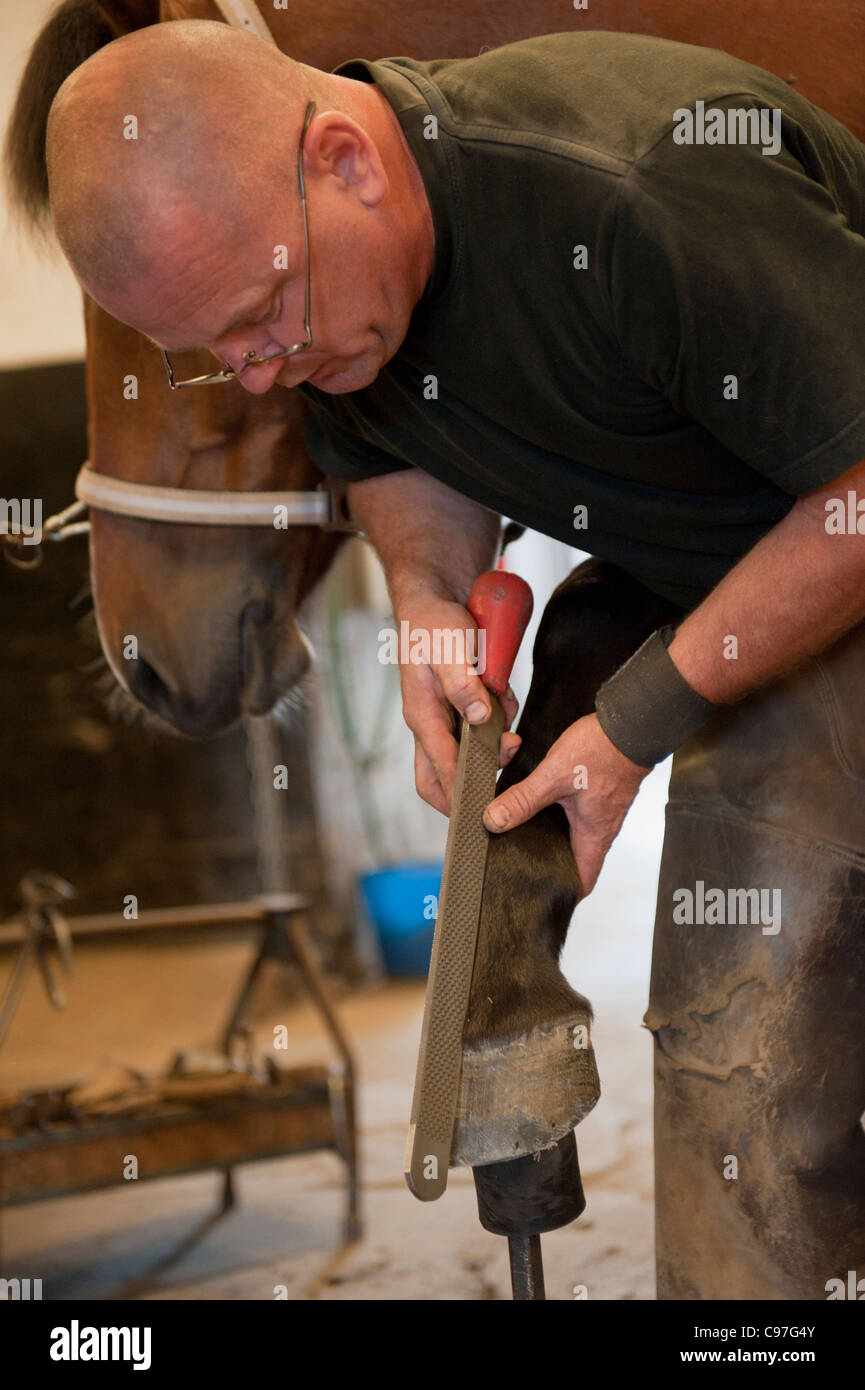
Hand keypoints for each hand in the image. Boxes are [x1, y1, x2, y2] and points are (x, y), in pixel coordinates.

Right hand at [396, 597, 519, 813]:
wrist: (434, 601)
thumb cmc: (434, 625)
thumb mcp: (450, 650)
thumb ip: (463, 685)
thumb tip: (478, 719)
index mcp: (422, 716)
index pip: (438, 770)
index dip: (459, 793)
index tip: (478, 814)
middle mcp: (430, 723)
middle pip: (438, 777)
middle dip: (466, 788)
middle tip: (500, 779)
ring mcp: (444, 717)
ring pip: (468, 751)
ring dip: (493, 739)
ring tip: (504, 701)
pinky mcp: (460, 707)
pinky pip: (481, 726)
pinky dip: (498, 715)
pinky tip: (502, 690)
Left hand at [483, 713, 649, 895]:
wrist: (631, 722)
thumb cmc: (602, 751)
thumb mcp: (553, 777)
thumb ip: (523, 800)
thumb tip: (493, 821)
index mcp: (594, 835)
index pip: (583, 881)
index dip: (564, 894)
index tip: (541, 898)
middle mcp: (601, 828)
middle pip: (576, 861)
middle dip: (551, 866)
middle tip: (521, 868)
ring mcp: (602, 810)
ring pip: (575, 836)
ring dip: (553, 839)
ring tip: (522, 839)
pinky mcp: (600, 793)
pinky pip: (578, 815)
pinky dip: (558, 817)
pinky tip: (537, 806)